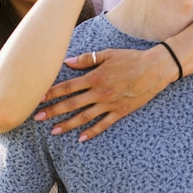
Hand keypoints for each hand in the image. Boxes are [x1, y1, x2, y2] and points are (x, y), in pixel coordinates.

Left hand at [34, 46, 174, 141]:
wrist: (155, 68)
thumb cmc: (131, 58)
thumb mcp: (108, 54)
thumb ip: (86, 59)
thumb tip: (67, 62)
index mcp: (95, 77)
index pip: (68, 87)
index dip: (52, 92)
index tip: (38, 98)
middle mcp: (100, 92)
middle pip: (71, 104)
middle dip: (53, 111)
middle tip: (37, 117)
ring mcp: (110, 104)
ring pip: (84, 117)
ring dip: (67, 124)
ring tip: (53, 131)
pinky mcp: (120, 111)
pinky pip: (104, 124)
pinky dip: (92, 132)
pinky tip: (80, 138)